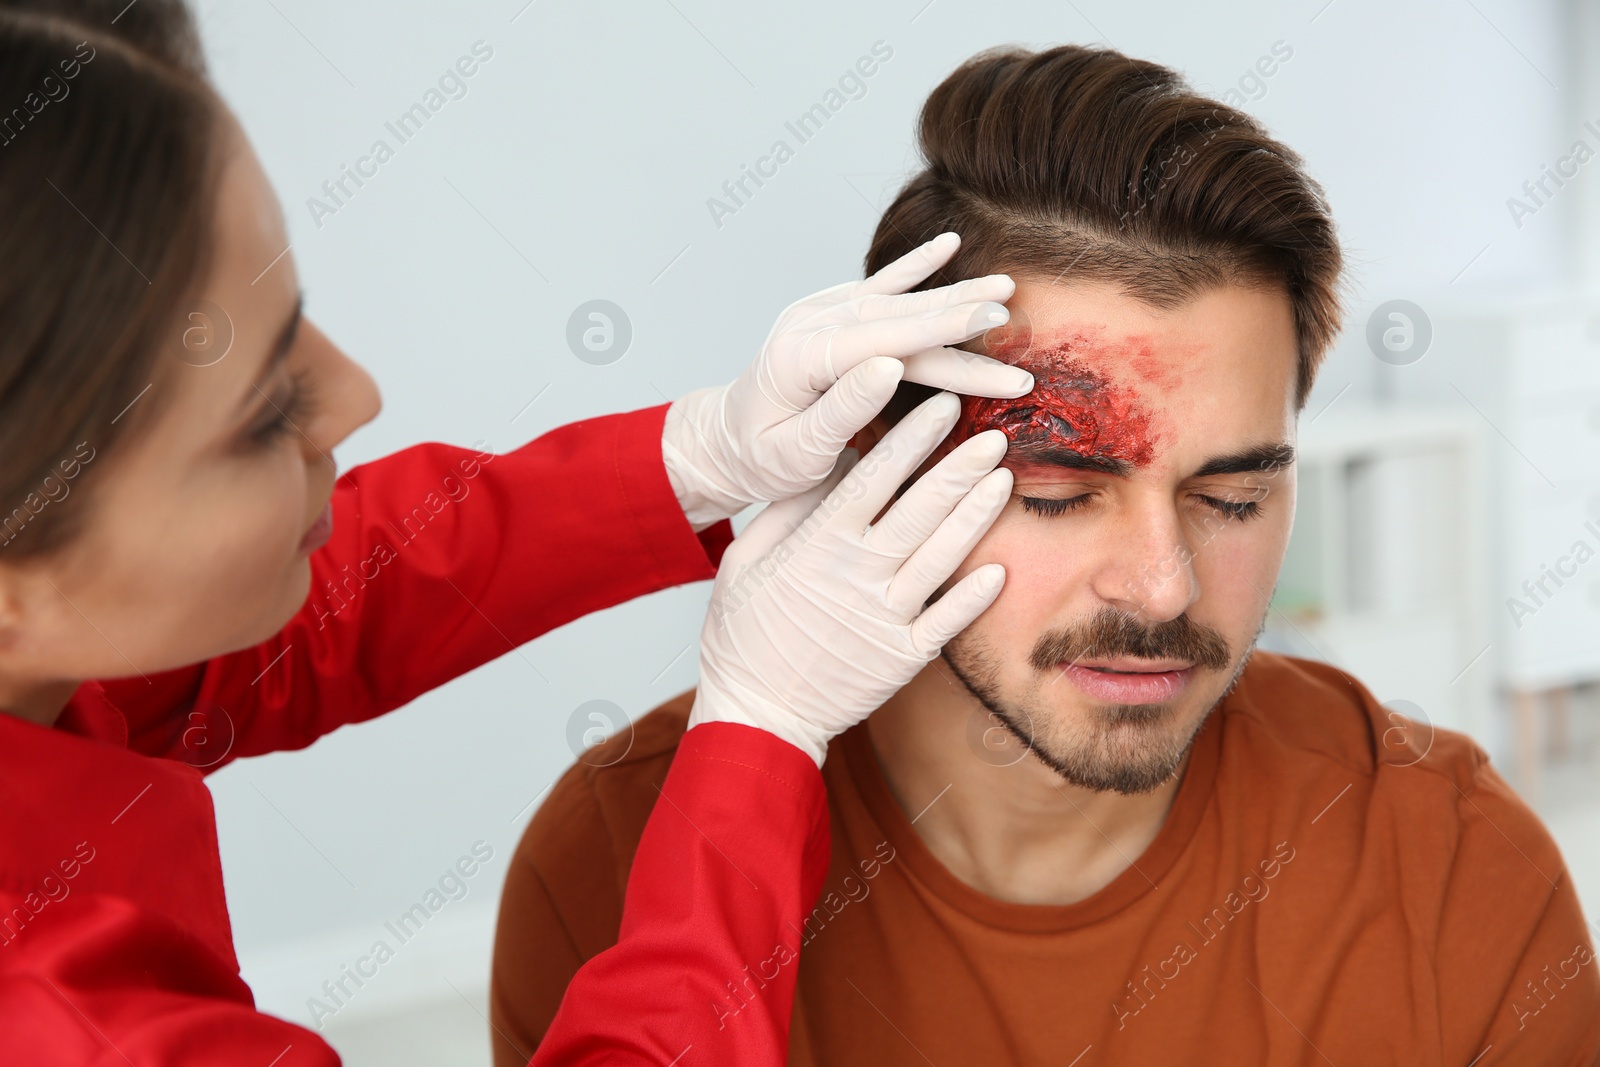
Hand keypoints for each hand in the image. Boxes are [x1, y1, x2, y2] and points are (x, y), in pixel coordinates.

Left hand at [662, 232, 1031, 528]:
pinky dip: (915, 268)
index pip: (883, 340)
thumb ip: (840, 411)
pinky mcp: (830, 314)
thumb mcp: (794, 452)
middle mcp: (810, 323)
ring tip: (1006, 287)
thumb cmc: (760, 459)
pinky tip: (949, 246)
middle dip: (959, 316)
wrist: (726, 442)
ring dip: (952, 293)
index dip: (941, 331)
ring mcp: (819, 313)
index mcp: (800, 358)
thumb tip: (888, 370)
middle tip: (1012, 314)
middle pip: (898, 318)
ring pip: (897, 300)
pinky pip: (878, 287)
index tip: (991, 323)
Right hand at [688, 390, 1012, 764]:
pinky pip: (948, 621)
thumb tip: (832, 464)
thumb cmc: (742, 635)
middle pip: (921, 510)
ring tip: (1003, 478)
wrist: (756, 714)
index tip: (941, 408)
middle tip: (992, 434)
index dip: (912, 439)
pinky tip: (1001, 568)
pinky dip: (974, 596)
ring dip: (976, 516)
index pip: (875, 478)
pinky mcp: (902, 658)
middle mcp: (858, 575)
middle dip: (959, 467)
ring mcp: (884, 617)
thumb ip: (786, 511)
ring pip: (941, 556)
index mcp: (819, 545)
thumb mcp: (745, 562)